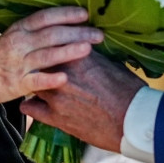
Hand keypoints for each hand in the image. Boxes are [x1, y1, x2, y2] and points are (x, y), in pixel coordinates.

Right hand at [0, 7, 102, 123]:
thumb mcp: (11, 37)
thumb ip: (33, 32)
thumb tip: (61, 23)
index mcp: (18, 30)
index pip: (44, 17)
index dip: (65, 14)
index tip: (85, 13)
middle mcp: (18, 44)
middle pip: (51, 34)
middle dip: (77, 32)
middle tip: (98, 34)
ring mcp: (18, 64)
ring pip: (47, 55)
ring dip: (69, 51)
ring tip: (89, 48)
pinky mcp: (16, 84)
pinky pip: (36, 81)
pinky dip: (50, 79)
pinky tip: (65, 78)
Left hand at [21, 51, 144, 151]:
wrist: (134, 121)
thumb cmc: (129, 90)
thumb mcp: (111, 63)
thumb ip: (90, 56)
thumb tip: (82, 49)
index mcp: (77, 55)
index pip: (52, 42)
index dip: (52, 45)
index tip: (52, 47)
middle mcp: (61, 73)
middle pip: (38, 60)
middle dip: (39, 61)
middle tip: (42, 64)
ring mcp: (56, 96)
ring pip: (31, 82)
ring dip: (35, 81)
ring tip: (39, 83)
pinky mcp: (55, 117)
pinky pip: (29, 106)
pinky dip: (31, 103)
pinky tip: (35, 102)